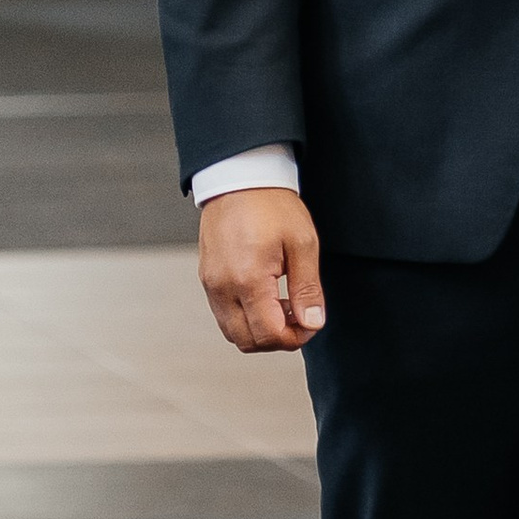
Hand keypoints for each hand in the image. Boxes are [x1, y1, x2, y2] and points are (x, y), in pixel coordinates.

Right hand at [198, 188, 325, 353]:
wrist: (240, 177)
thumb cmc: (272, 205)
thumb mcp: (302, 243)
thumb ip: (308, 288)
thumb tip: (312, 323)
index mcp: (247, 279)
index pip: (269, 334)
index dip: (294, 338)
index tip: (310, 323)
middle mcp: (222, 287)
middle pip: (248, 341)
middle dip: (277, 339)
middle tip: (299, 316)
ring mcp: (210, 284)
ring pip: (233, 332)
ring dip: (260, 331)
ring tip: (283, 304)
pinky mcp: (206, 278)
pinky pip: (223, 315)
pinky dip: (245, 318)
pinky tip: (265, 296)